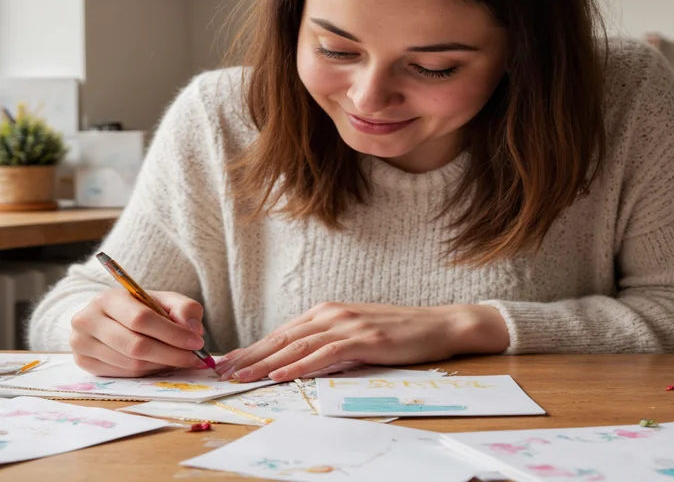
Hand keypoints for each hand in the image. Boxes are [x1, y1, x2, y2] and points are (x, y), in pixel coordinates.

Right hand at [70, 289, 207, 376]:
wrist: (108, 317)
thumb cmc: (141, 308)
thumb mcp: (164, 301)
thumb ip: (184, 309)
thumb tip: (193, 330)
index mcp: (108, 298)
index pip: (141, 319)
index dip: (172, 333)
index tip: (196, 342)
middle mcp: (87, 320)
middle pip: (135, 345)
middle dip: (171, 354)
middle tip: (194, 358)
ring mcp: (81, 343)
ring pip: (130, 363)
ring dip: (161, 365)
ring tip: (181, 360)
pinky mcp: (83, 362)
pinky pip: (123, 374)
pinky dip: (148, 372)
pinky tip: (161, 364)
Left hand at [216, 302, 509, 382]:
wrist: (438, 324)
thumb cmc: (398, 331)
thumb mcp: (357, 332)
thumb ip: (328, 341)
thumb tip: (298, 360)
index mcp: (328, 311)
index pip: (282, 332)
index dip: (253, 347)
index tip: (229, 361)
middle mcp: (332, 314)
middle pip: (283, 338)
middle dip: (250, 355)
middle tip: (222, 371)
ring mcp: (348, 325)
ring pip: (298, 346)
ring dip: (266, 362)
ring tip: (241, 376)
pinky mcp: (365, 339)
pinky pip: (326, 354)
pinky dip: (301, 365)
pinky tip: (281, 374)